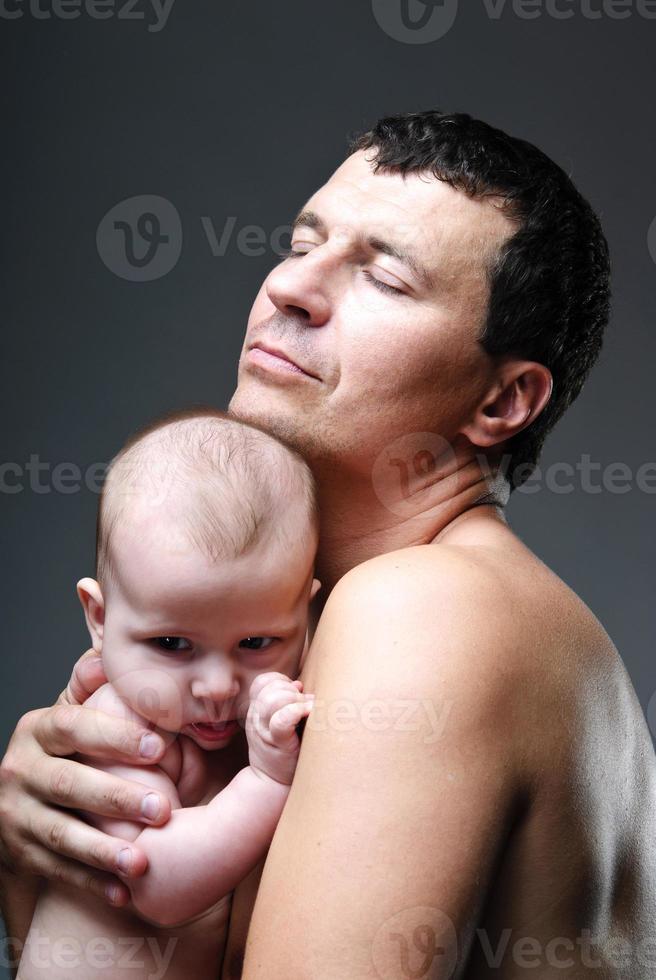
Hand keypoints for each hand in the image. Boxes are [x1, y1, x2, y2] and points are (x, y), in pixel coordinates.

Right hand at [0, 649, 171, 907]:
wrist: (13, 802)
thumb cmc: (62, 749)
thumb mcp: (69, 714)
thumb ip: (89, 688)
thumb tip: (105, 656)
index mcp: (39, 730)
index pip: (74, 726)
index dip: (115, 736)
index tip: (159, 746)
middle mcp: (21, 770)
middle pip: (69, 784)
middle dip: (117, 798)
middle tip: (163, 809)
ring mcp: (17, 815)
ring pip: (60, 834)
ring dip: (103, 850)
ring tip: (142, 861)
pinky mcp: (21, 852)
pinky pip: (57, 870)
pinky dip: (91, 882)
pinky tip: (123, 891)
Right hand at [245, 673, 314, 784]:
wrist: (272, 785)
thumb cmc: (283, 751)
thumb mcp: (276, 723)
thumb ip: (285, 703)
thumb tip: (299, 685)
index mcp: (257, 712)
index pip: (262, 682)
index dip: (280, 682)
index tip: (295, 694)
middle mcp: (257, 719)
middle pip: (269, 688)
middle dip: (290, 691)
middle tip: (304, 706)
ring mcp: (265, 731)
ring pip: (273, 700)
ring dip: (295, 700)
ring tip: (307, 711)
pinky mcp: (278, 743)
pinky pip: (281, 720)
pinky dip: (297, 711)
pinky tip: (309, 714)